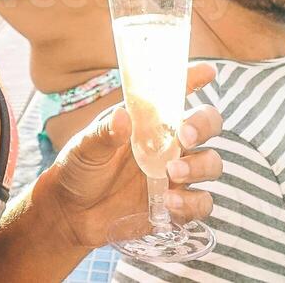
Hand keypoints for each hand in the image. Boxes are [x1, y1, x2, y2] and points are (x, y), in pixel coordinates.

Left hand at [39, 62, 223, 249]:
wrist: (72, 214)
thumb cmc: (80, 170)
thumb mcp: (85, 147)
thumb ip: (104, 133)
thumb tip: (122, 116)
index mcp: (149, 122)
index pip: (176, 94)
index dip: (194, 79)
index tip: (207, 71)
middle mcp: (169, 144)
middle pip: (208, 125)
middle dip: (204, 125)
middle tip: (185, 135)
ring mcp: (176, 175)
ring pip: (211, 163)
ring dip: (199, 166)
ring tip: (171, 172)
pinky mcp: (176, 207)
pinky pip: (201, 203)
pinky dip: (191, 204)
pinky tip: (169, 203)